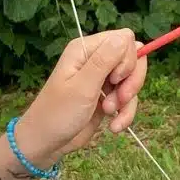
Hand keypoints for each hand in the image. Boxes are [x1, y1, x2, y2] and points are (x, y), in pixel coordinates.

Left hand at [17, 29, 146, 164]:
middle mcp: (96, 59)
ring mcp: (103, 78)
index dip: (127, 59)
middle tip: (120, 98)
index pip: (124, 39)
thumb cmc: (57, 113)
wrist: (46, 143)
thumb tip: (126, 35)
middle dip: (131, 81)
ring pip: (133, 80)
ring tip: (110, 112)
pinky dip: (126, 112)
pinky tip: (114, 125)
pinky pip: (129, 98)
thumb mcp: (82, 87)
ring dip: (127, 100)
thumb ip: (105, 60)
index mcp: (86, 50)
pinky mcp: (107, 96)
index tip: (115, 79)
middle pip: (133, 59)